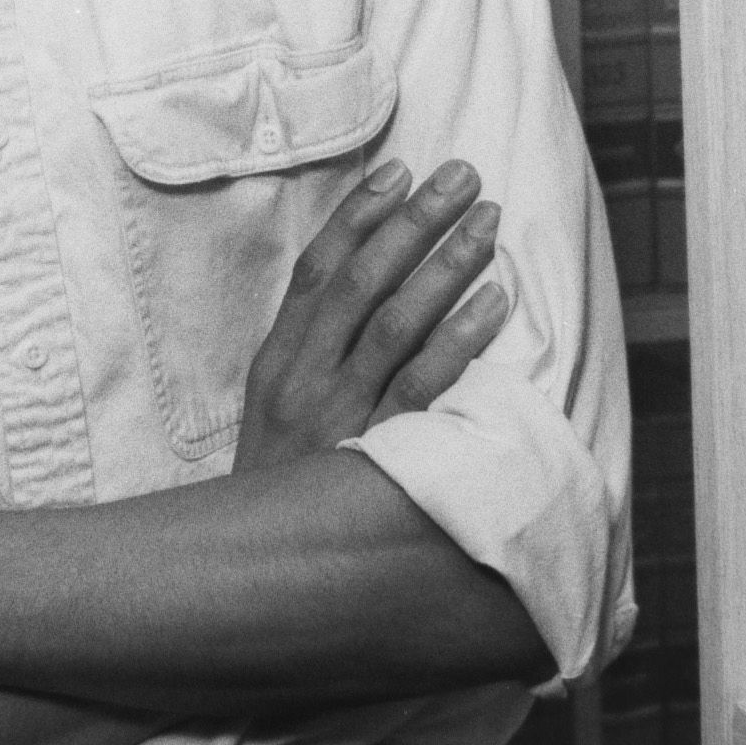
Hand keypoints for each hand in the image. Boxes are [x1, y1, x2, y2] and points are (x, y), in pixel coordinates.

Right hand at [230, 158, 509, 473]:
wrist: (251, 571)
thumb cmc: (280, 484)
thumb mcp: (274, 412)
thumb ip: (311, 351)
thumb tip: (370, 283)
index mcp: (275, 362)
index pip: (318, 271)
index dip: (359, 217)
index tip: (400, 172)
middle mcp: (303, 380)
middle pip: (363, 282)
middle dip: (415, 222)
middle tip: (462, 177)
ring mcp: (339, 416)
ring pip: (396, 323)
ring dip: (445, 265)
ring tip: (487, 223)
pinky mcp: (376, 456)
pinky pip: (425, 387)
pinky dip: (461, 338)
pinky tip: (494, 302)